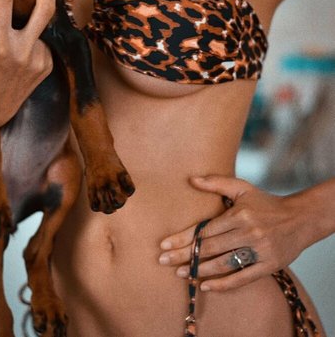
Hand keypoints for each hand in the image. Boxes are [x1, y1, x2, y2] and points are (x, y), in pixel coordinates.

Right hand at [0, 0, 54, 125]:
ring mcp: (39, 60)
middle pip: (45, 8)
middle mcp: (23, 52)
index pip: (5, 5)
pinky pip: (44, 41)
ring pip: (42, 25)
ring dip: (34, 17)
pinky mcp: (48, 65)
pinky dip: (34, 37)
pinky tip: (24, 43)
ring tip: (26, 13)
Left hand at [159, 175, 307, 291]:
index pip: (205, 230)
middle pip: (210, 248)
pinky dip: (223, 284)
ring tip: (180, 273)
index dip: (183, 238)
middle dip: (184, 256)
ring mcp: (260, 251)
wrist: (301, 218)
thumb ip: (216, 183)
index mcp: (240, 214)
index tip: (164, 245)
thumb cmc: (265, 202)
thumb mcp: (242, 188)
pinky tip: (205, 285)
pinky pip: (242, 278)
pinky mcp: (269, 266)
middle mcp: (249, 233)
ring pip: (224, 264)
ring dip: (200, 270)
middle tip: (163, 261)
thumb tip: (191, 179)